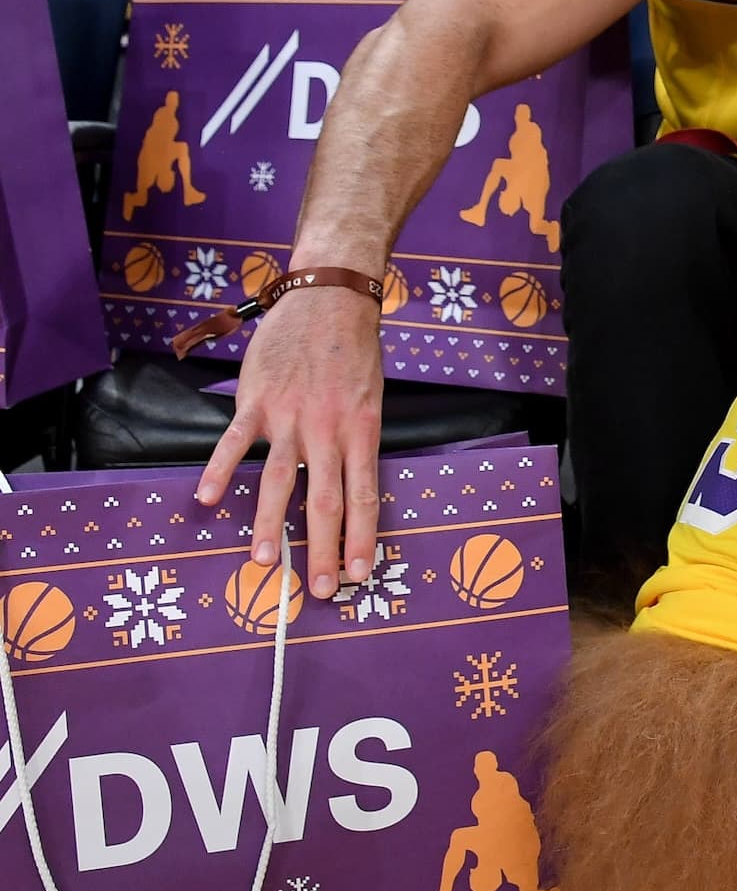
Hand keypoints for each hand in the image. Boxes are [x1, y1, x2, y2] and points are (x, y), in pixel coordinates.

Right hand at [197, 289, 383, 601]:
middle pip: (326, 500)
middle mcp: (327, 430)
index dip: (363, 540)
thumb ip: (356, 445)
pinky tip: (211, 500)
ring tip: (267, 562)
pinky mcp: (256, 400)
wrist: (327, 300)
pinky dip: (221, 470)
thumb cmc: (353, 355)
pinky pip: (236, 442)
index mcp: (362, 432)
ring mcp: (289, 416)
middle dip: (325, 549)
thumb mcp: (371, 401)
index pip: (363, 497)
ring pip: (280, 479)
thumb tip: (351, 493)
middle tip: (324, 590)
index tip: (362, 576)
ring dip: (272, 524)